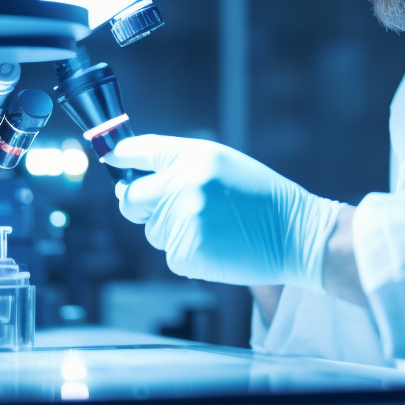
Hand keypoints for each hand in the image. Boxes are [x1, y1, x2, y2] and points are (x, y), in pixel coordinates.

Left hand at [105, 135, 341, 289]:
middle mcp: (184, 184)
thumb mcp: (223, 164)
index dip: (118, 155)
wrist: (296, 233)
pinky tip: (217, 245)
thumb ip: (179, 164)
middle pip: (131, 197)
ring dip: (172, 231)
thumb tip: (131, 178)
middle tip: (169, 208)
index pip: (137, 150)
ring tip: (213, 227)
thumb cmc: (261, 198)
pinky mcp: (186, 252)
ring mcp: (183, 219)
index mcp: (193, 156)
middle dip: (140, 204)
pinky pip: (170, 254)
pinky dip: (188, 253)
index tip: (108, 157)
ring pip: (152, 230)